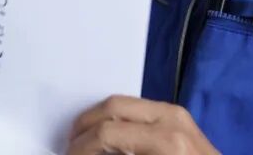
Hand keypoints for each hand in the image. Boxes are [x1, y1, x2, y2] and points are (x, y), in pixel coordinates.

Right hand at [67, 95, 220, 154]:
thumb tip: (87, 152)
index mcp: (165, 141)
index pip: (107, 131)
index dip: (82, 146)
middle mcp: (171, 118)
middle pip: (113, 106)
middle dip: (86, 126)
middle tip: (72, 146)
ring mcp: (177, 113)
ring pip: (124, 102)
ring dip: (101, 118)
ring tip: (87, 140)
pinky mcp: (180, 115)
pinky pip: (140, 107)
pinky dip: (119, 118)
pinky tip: (110, 135)